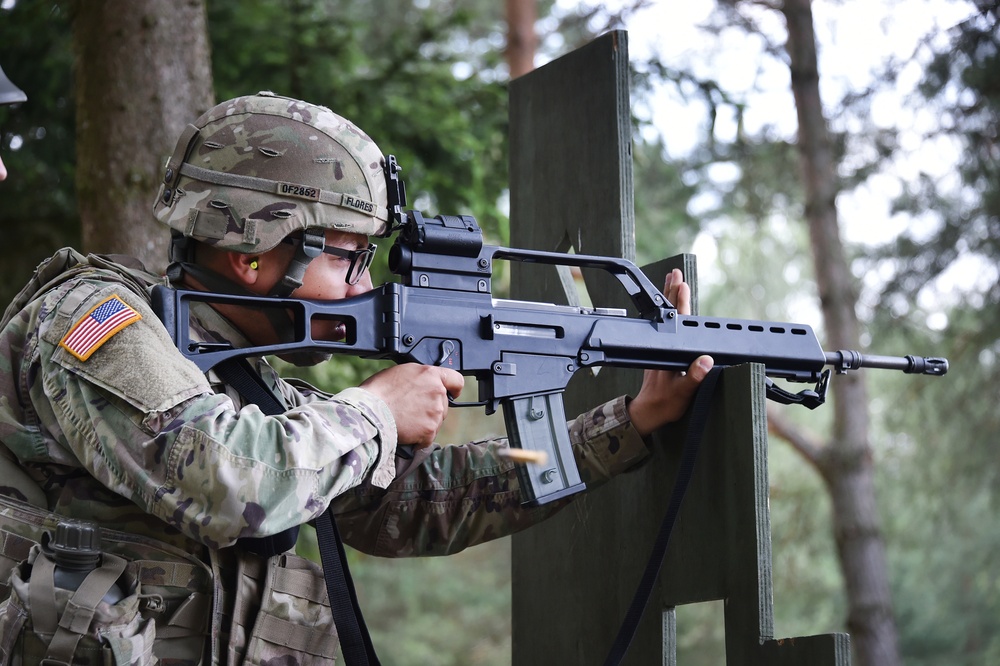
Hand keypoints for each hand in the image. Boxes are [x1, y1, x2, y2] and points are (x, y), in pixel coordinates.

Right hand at [360, 364, 464, 446]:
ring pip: (437, 421)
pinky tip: (406, 432)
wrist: (369, 412)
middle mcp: (437, 391)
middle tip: (411, 410)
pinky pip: (428, 437)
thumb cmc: (378, 392)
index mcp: (430, 374)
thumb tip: (422, 384)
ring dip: (425, 423)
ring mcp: (435, 412)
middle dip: (431, 409)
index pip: (456, 380)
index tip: (452, 393)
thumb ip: (420, 378)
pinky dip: (419, 439)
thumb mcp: (401, 372)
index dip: (453, 388)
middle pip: (443, 404)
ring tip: (405, 421)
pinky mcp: (430, 430)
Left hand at [627, 269, 714, 435]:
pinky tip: (673, 312)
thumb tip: (705, 361)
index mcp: (668, 351)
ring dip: (669, 300)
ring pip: (666, 319)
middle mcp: (663, 347)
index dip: (680, 301)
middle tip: (674, 273)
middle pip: (668, 314)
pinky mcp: (661, 354)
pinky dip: (670, 315)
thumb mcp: (682, 393)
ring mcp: (660, 349)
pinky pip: (667, 329)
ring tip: (673, 283)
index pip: (677, 321)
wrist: (647, 413)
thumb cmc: (664, 404)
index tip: (681, 282)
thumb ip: (694, 378)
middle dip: (672, 292)